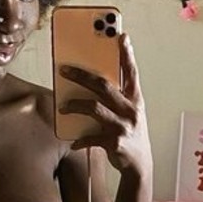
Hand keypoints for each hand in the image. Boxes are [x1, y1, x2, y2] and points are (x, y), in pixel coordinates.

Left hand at [59, 34, 150, 173]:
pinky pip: (91, 137)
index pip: (131, 72)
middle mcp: (131, 110)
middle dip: (82, 76)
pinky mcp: (115, 142)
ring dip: (75, 105)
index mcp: (136, 99)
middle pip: (104, 86)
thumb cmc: (130, 134)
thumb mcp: (128, 113)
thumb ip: (115, 98)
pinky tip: (73, 141)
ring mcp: (124, 126)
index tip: (121, 36)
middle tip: (64, 69)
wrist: (139, 165)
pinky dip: (80, 139)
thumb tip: (88, 82)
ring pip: (94, 108)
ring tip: (62, 106)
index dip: (127, 54)